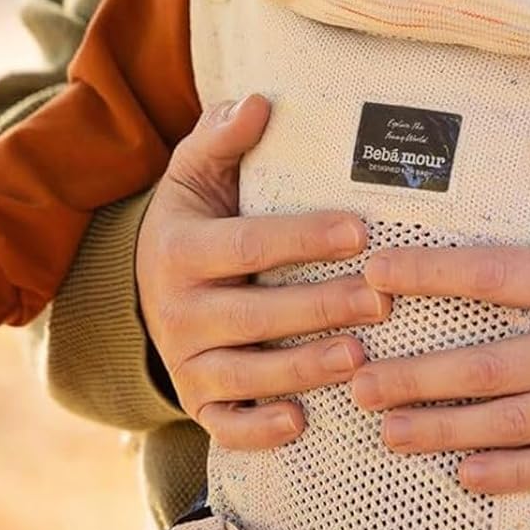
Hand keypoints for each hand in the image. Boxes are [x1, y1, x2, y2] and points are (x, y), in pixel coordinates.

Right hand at [138, 94, 389, 446]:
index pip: (248, 243)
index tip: (360, 232)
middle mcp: (177, 310)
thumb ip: (222, 137)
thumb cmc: (198, 218)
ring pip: (245, 373)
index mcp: (182, 248)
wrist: (146, 281)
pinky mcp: (196, 400)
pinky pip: (224, 423)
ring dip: (303, 369)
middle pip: (254, 313)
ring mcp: (186, 360)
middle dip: (320, 307)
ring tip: (360, 357)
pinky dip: (258, 428)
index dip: (303, 238)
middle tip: (383, 300)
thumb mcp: (196, 173)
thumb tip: (257, 101)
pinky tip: (304, 421)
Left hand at [351, 122, 529, 493]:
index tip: (377, 275)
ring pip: (507, 423)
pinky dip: (509, 473)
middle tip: (355, 378)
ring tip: (386, 430)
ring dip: (440, 429)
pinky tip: (464, 476)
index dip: (429, 275)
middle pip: (482, 366)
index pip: (494, 275)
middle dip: (413, 374)